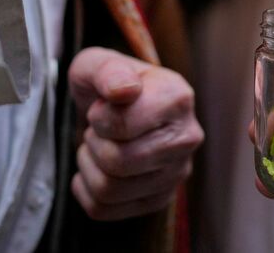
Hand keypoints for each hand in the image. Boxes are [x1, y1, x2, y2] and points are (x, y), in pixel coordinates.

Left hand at [68, 47, 203, 220]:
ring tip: (99, 145)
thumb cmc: (108, 83)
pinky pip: (105, 210)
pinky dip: (86, 190)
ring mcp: (177, 172)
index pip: (123, 126)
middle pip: (118, 162)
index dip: (98, 117)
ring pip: (110, 190)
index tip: (102, 107)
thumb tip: (125, 91)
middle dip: (94, 143)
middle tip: (98, 128)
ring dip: (89, 166)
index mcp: (177, 98)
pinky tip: (96, 168)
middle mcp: (187, 138)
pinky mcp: (160, 198)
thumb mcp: (98, 63)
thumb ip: (109, 70)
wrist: (114, 106)